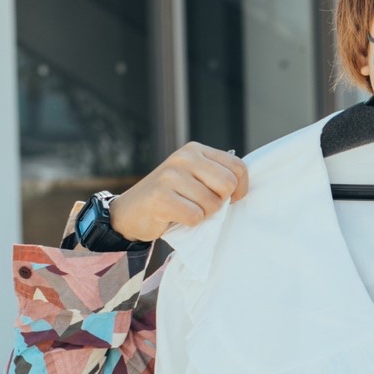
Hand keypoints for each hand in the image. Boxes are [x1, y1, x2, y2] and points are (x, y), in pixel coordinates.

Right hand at [109, 142, 249, 241]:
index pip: (238, 167)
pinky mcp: (160, 196)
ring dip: (203, 214)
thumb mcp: (195, 178)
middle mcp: (183, 158)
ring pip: (212, 203)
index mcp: (195, 150)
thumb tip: (242, 188)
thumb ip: (217, 177)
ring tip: (185, 209)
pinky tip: (175, 216)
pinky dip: (190, 223)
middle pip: (228, 185)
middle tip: (201, 205)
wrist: (130, 212)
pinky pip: (195, 216)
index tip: (229, 199)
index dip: (240, 189)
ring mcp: (170, 176)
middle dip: (220, 202)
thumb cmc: (172, 198)